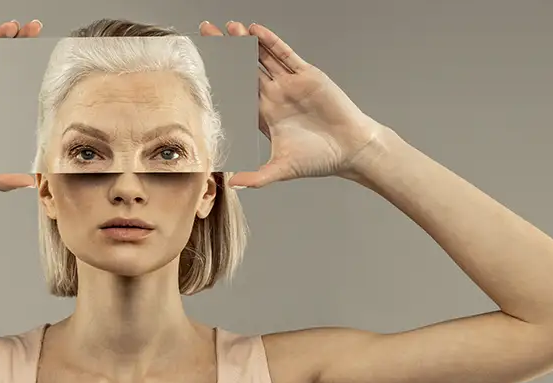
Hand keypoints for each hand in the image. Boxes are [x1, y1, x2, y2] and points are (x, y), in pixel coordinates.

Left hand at [200, 21, 385, 187]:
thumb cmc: (320, 159)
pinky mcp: (307, 75)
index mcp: (264, 115)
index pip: (235, 92)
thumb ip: (256, 177)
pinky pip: (285, 55)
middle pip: (244, 68)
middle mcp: (274, 95)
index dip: (219, 78)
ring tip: (228, 27)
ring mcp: (289, 83)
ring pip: (262, 57)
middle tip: (206, 32)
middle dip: (225, 50)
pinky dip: (271, 42)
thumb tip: (232, 185)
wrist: (351, 149)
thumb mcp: (282, 169)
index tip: (201, 67)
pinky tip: (255, 31)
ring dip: (245, 42)